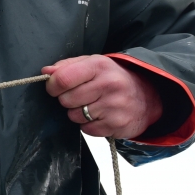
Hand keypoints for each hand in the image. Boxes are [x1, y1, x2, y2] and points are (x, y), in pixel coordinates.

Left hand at [43, 55, 162, 138]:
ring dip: (78, 113)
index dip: (52, 86)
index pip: (63, 79)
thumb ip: (67, 66)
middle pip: (66, 100)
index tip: (54, 88)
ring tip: (93, 105)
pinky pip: (86, 130)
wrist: (148, 96)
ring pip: (74, 116)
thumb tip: (46, 72)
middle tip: (81, 96)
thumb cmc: (112, 78)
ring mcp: (114, 106)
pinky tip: (101, 115)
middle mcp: (109, 84)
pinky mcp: (117, 125)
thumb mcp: (92, 64)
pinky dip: (89, 125)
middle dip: (67, 100)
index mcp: (99, 65)